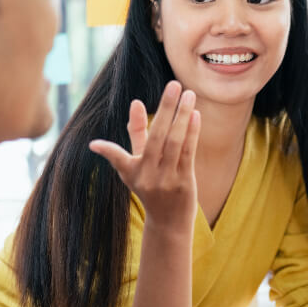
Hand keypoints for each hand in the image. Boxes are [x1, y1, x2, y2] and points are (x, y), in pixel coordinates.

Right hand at [89, 80, 200, 229]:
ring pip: (175, 142)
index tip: (112, 126)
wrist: (168, 222)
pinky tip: (195, 114)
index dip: (112, 145)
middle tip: (174, 84)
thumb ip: (137, 133)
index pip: (119, 155)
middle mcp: (148, 176)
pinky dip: (192, 133)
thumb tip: (135, 104)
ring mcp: (167, 180)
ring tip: (189, 94)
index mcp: (132, 172)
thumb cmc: (151, 187)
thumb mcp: (138, 164)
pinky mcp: (185, 182)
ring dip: (183, 116)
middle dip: (166, 108)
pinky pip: (188, 153)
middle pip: (157, 137)